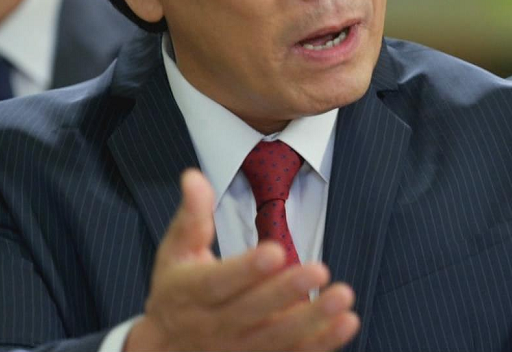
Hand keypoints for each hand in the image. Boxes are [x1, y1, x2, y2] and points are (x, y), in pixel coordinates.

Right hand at [124, 169, 359, 351]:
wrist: (165, 348)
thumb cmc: (177, 289)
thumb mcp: (176, 251)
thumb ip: (192, 216)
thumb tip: (194, 177)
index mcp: (191, 293)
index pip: (219, 283)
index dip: (246, 269)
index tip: (275, 251)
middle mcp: (214, 326)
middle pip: (252, 311)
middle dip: (286, 292)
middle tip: (319, 270)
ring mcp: (237, 349)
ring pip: (276, 339)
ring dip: (313, 321)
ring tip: (342, 298)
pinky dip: (321, 343)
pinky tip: (346, 323)